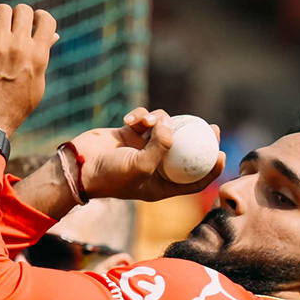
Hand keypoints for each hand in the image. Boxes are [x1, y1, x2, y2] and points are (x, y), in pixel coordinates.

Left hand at [0, 5, 57, 137]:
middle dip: (18, 16)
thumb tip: (54, 35)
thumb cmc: (15, 106)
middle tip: (11, 28)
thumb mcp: (37, 83)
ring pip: (1, 10)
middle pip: (23, 9)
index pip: (46, 19)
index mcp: (38, 55)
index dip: (40, 17)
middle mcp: (19, 47)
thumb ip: (44, 56)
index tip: (33, 23)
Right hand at [57, 108, 215, 206]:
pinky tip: (131, 119)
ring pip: (166, 128)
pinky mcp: (131, 133)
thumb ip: (162, 147)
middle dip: (199, 138)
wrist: (79, 166)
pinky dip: (141, 115)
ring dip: (160, 120)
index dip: (210, 168)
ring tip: (148, 120)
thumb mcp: (141, 166)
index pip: (193, 179)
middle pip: (185, 151)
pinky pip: (145, 119)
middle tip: (211, 126)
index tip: (221, 152)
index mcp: (162, 184)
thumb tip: (174, 127)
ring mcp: (143, 148)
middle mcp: (155, 166)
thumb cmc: (110, 175)